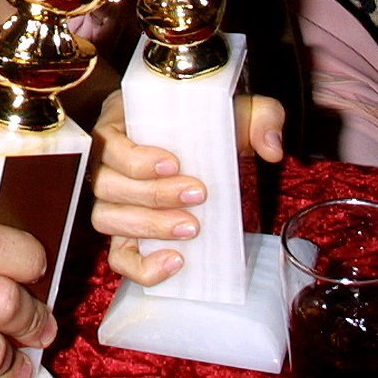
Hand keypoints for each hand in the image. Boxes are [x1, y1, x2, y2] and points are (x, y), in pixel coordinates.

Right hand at [90, 90, 285, 286]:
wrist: (215, 152)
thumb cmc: (213, 126)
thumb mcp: (239, 111)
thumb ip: (260, 117)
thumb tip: (271, 148)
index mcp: (122, 124)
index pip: (108, 143)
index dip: (135, 158)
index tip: (174, 164)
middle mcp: (108, 163)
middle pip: (106, 184)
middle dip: (153, 195)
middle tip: (197, 196)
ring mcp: (114, 202)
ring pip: (107, 219)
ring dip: (148, 227)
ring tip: (192, 228)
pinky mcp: (126, 235)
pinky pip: (119, 257)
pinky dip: (141, 266)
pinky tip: (176, 262)